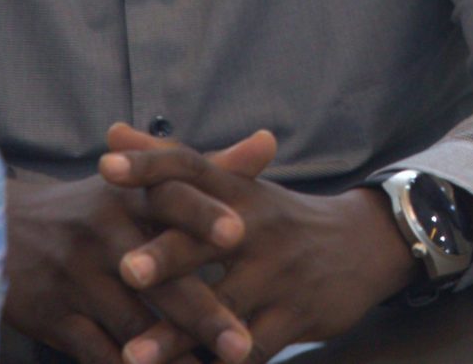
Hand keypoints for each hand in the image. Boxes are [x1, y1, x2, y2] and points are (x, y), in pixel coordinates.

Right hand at [1, 126, 272, 363]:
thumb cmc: (93, 207)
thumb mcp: (142, 183)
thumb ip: (210, 168)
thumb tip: (271, 142)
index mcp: (131, 196)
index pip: (170, 199)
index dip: (202, 214)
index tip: (239, 232)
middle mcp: (103, 234)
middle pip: (159, 276)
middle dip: (201, 312)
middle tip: (243, 343)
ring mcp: (77, 278)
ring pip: (134, 322)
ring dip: (172, 355)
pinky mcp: (54, 317)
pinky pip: (96, 352)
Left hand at [100, 134, 419, 363]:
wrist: (365, 245)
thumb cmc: (280, 218)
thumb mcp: (238, 185)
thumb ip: (174, 162)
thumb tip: (112, 131)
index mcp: (239, 191)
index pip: (193, 168)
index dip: (152, 166)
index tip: (106, 165)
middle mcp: (258, 228)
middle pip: (206, 239)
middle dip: (168, 257)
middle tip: (126, 270)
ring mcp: (279, 275)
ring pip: (223, 307)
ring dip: (176, 335)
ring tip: (132, 356)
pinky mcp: (295, 317)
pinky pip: (251, 348)